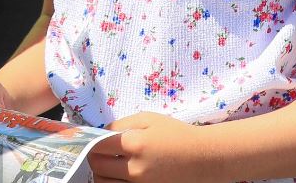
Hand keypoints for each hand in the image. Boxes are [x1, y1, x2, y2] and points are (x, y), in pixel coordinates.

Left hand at [89, 112, 219, 182]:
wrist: (205, 158)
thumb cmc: (176, 134)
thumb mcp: (148, 119)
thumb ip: (120, 124)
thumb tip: (100, 133)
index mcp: (135, 145)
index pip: (97, 146)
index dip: (90, 141)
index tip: (90, 139)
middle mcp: (135, 169)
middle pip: (97, 167)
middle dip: (93, 157)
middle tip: (99, 152)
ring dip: (101, 174)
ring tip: (107, 165)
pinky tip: (118, 176)